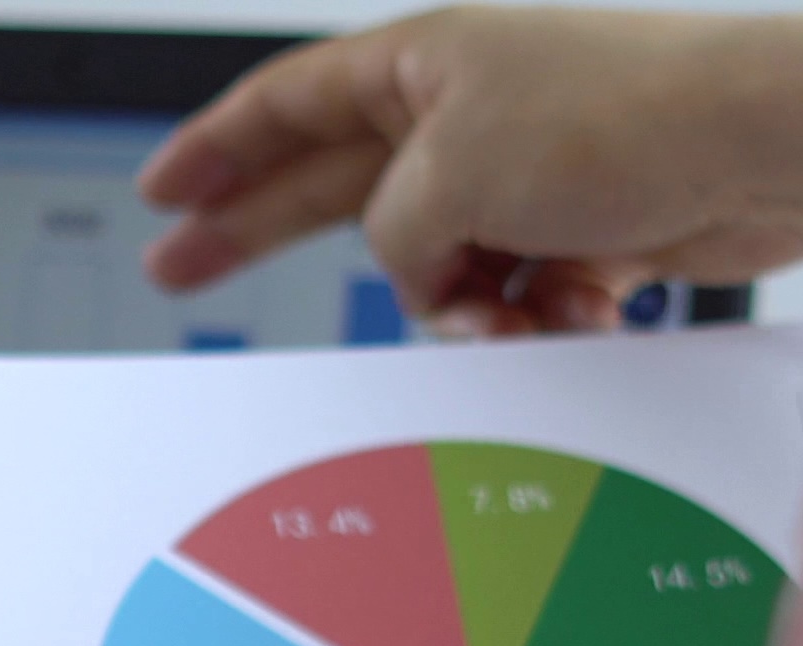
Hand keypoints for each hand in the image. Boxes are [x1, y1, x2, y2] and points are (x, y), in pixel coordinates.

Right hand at [139, 8, 802, 334]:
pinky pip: (502, 302)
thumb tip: (409, 274)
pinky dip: (526, 322)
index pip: (285, 106)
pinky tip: (566, 310)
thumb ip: (388, 233)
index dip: (214, 153)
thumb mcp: (449, 177)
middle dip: (256, 235)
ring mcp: (512, 177)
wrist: (761, 155)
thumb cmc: (622, 120)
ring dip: (457, 311)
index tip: (161, 194)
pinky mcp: (567, 233)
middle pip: (326, 186)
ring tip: (504, 312)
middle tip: (175, 270)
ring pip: (428, 271)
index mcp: (422, 64)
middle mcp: (460, 115)